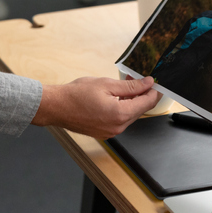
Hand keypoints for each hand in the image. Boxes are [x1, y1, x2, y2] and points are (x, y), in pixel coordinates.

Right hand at [33, 76, 160, 138]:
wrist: (56, 107)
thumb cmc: (76, 94)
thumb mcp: (106, 85)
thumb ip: (130, 86)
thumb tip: (147, 83)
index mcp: (120, 115)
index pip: (147, 103)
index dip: (153, 91)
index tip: (154, 82)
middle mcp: (117, 127)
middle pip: (139, 110)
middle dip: (142, 95)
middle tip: (137, 80)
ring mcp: (110, 132)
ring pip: (129, 115)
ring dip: (131, 102)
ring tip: (125, 87)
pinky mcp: (104, 132)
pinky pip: (119, 120)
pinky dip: (121, 109)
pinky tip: (115, 98)